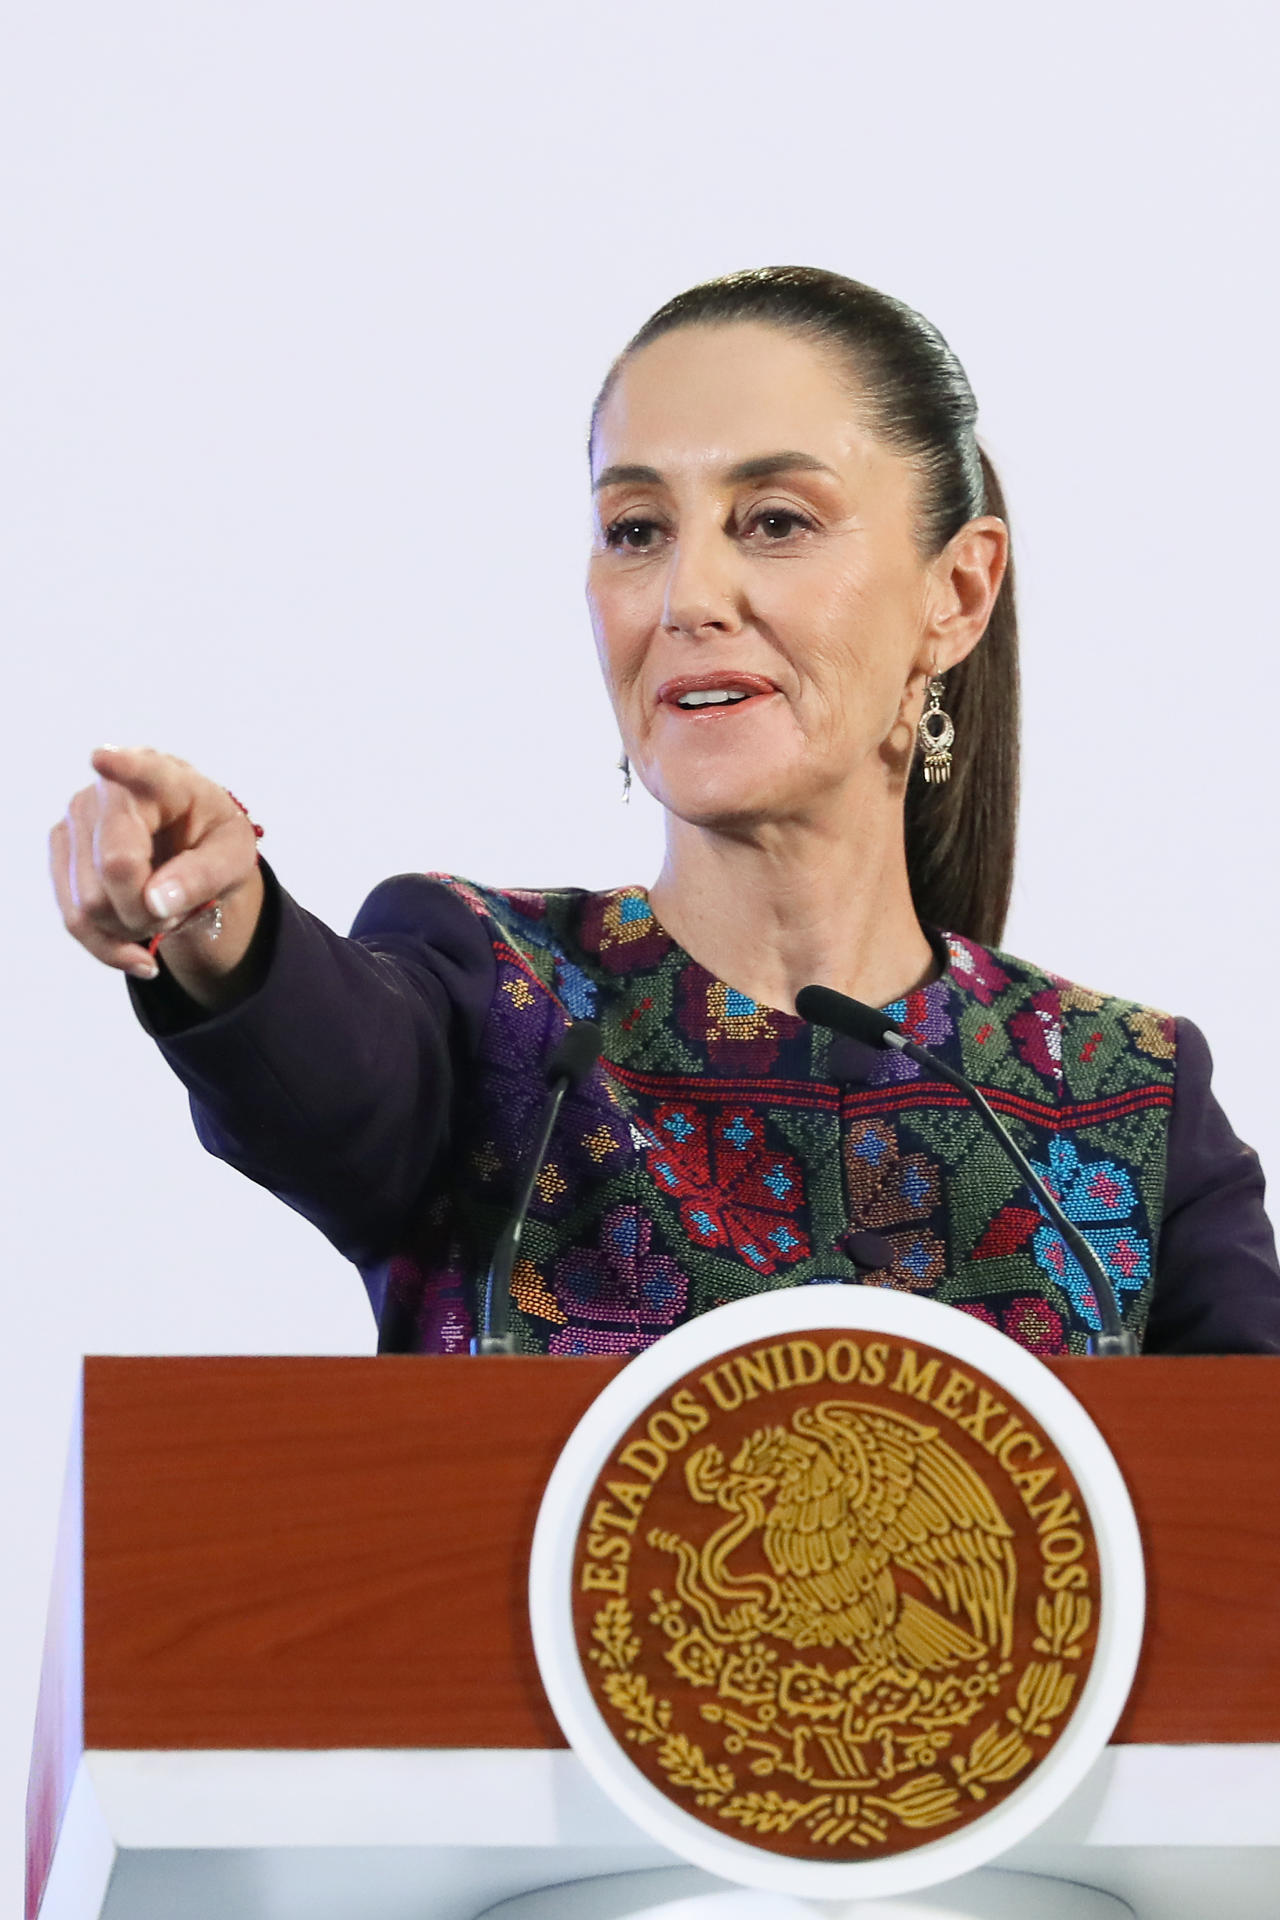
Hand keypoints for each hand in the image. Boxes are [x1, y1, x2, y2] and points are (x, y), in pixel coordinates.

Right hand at [50, 746, 265, 1004]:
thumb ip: (203, 877)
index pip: (142, 771)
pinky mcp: (62, 851)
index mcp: (166, 779)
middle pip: (115, 869)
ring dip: (132, 930)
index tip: (104, 759)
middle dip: (150, 911)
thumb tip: (154, 903)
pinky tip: (138, 953)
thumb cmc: (214, 841)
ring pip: (89, 904)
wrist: (190, 846)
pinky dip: (109, 946)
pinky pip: (75, 919)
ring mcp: (76, 819)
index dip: (121, 766)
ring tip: (161, 914)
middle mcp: (108, 791)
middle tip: (178, 908)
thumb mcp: (234, 858)